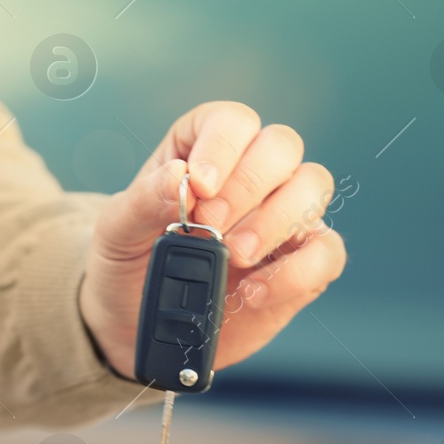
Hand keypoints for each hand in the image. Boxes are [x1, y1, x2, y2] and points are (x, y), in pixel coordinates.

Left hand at [80, 102, 346, 379]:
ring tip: (234, 256)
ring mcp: (284, 216)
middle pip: (281, 145)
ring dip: (276, 221)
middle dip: (250, 184)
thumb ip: (144, 200)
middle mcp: (253, 174)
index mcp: (205, 148)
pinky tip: (253, 293)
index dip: (223, 147)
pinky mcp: (303, 262)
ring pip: (313, 186)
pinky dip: (296, 272)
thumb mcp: (117, 230)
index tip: (200, 186)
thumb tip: (180, 176)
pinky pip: (326, 253)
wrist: (136, 321)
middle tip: (212, 226)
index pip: (232, 122)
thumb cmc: (129, 261)